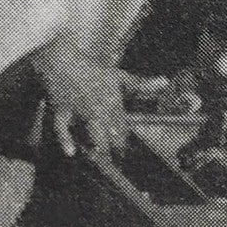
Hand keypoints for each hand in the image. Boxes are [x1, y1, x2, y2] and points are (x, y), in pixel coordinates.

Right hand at [30, 35, 167, 159]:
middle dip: (114, 151)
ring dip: (97, 148)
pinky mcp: (61, 111)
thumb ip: (142, 84)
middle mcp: (98, 107)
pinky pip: (62, 127)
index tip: (124, 155)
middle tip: (115, 166)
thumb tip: (165, 82)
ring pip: (91, 133)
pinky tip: (71, 152)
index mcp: (112, 101)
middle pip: (110, 135)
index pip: (123, 129)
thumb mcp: (118, 76)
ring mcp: (79, 109)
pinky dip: (66, 140)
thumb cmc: (91, 71)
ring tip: (100, 160)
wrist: (63, 60)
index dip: (124, 144)